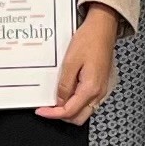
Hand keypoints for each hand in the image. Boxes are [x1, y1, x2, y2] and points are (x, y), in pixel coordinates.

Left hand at [41, 5, 126, 122]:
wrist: (103, 28)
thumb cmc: (89, 40)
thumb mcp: (70, 62)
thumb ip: (64, 85)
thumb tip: (59, 101)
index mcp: (91, 88)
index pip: (70, 111)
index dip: (53, 114)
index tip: (41, 111)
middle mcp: (99, 92)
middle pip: (79, 117)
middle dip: (62, 116)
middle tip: (48, 108)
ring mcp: (102, 89)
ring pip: (84, 111)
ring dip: (70, 109)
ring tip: (56, 99)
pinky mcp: (102, 84)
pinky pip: (89, 101)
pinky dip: (77, 102)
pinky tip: (68, 92)